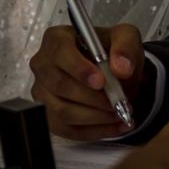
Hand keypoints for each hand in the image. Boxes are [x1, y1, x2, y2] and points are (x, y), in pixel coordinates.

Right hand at [29, 23, 144, 139]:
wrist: (111, 69)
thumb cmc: (111, 50)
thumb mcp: (126, 37)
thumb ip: (126, 47)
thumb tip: (122, 68)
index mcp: (57, 39)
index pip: (59, 52)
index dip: (78, 68)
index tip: (100, 81)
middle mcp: (43, 65)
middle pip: (60, 85)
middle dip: (93, 98)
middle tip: (119, 102)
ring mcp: (42, 92)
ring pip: (62, 111)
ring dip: (95, 117)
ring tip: (120, 113)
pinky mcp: (48, 114)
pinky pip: (66, 129)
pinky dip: (94, 130)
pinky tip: (114, 125)